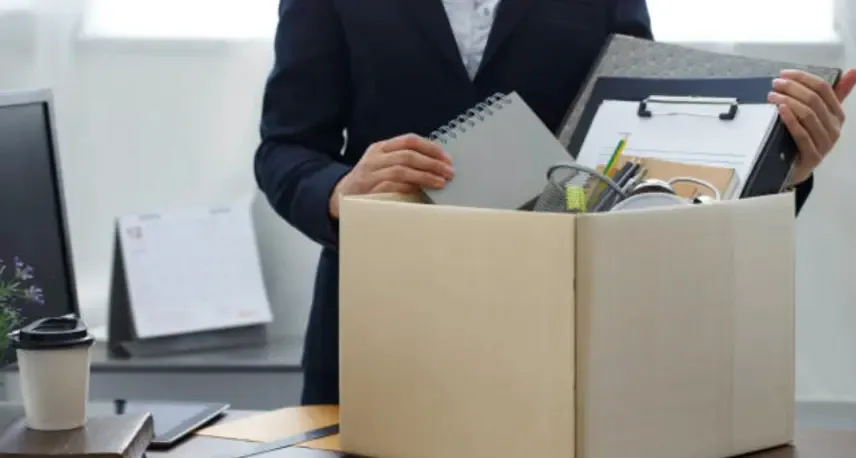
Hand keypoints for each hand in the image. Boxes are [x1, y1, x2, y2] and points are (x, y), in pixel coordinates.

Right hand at [329, 133, 453, 217]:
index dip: (431, 148)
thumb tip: (438, 165)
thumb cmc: (370, 181)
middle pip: (408, 155)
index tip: (447, 158)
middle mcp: (375, 158)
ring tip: (440, 183)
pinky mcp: (368, 191)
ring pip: (401, 170)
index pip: (409, 140)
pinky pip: (392, 187)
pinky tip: (421, 192)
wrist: (340, 197)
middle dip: (432, 163)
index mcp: (381, 148)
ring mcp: (370, 174)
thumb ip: (404, 162)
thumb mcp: (383, 165)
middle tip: (449, 172)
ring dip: (424, 176)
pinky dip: (409, 188)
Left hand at [768, 69, 855, 183]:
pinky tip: (780, 110)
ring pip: (808, 114)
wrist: (797, 170)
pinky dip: (791, 120)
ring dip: (788, 101)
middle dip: (792, 88)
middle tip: (775, 84)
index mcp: (838, 115)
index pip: (824, 89)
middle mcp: (834, 128)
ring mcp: (824, 143)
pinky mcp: (812, 156)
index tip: (784, 73)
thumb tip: (854, 71)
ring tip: (772, 96)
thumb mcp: (819, 116)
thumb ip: (834, 95)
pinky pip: (801, 134)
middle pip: (814, 100)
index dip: (803, 78)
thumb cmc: (806, 139)